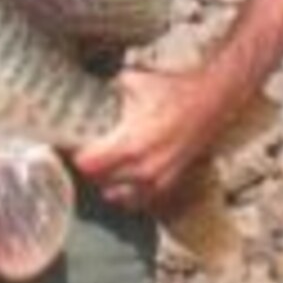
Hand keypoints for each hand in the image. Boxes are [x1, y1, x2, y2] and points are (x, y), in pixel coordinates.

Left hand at [71, 66, 237, 212]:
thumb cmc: (173, 92)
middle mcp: (142, 169)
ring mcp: (156, 180)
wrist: (210, 102)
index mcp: (130, 144)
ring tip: (105, 167)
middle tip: (86, 153)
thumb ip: (109, 88)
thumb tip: (93, 87)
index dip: (76, 155)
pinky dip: (128, 192)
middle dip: (90, 168)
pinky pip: (139, 200)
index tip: (73, 145)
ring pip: (117, 196)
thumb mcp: (134, 82)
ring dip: (107, 183)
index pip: (88, 165)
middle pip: (98, 181)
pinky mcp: (168, 183)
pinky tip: (124, 177)